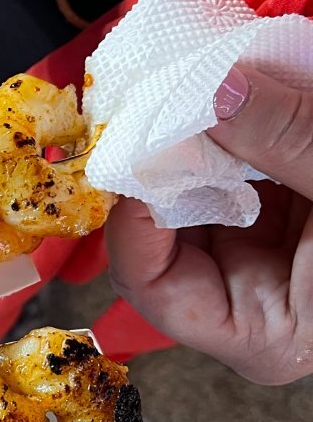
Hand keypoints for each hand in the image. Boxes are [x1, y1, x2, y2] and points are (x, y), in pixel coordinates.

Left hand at [107, 65, 312, 384]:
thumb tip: (212, 90)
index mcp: (263, 335)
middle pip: (160, 234)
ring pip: (185, 191)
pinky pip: (223, 163)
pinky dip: (223, 125)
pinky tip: (227, 89)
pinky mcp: (275, 204)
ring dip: (189, 137)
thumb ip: (288, 140)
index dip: (134, 221)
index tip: (139, 149)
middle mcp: (249, 300)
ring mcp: (259, 250)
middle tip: (160, 98)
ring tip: (199, 86)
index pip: (154, 290)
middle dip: (159, 166)